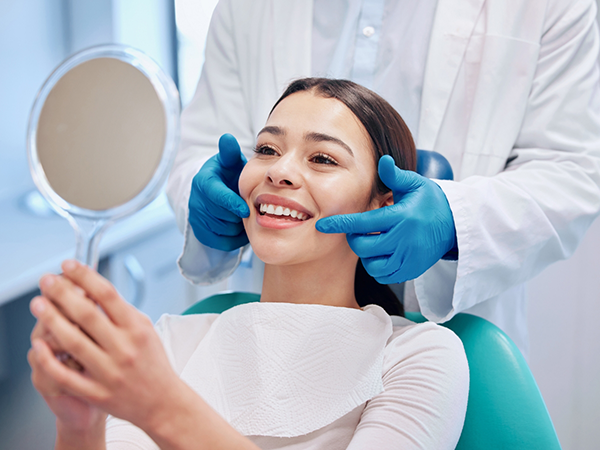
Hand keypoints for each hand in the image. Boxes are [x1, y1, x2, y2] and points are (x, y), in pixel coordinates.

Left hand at [28, 261, 184, 433]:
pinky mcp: (97, 392)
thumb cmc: (152, 363)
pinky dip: (50, 359)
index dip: (85, 276)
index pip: (108, 295)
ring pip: (73, 342)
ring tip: (38, 304)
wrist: (162, 402)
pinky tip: (38, 344)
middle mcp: (123, 348)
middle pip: (87, 315)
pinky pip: (66, 375)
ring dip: (52, 320)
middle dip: (63, 293)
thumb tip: (94, 290)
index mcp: (137, 329)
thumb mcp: (146, 330)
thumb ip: (122, 312)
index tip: (69, 265)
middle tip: (46, 281)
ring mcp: (109, 372)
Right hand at [189, 133, 249, 250]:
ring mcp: (196, 218)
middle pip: (222, 216)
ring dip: (238, 226)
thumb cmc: (228, 175)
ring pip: (223, 230)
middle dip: (238, 215)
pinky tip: (240, 227)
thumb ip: (230, 152)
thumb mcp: (230, 162)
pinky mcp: (200, 233)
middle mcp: (196, 200)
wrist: (216, 192)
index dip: (231, 204)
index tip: (246, 209)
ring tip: (245, 217)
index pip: (216, 196)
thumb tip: (227, 138)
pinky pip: (221, 242)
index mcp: (203, 182)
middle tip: (250, 210)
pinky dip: (234, 239)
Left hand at [316, 155, 456, 283]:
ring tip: (374, 241)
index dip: (340, 224)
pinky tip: (382, 253)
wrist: (455, 224)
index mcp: (401, 217)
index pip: (363, 223)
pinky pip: (384, 275)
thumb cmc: (430, 201)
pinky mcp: (412, 270)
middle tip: (360, 230)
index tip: (322, 225)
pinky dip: (377, 267)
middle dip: (355, 239)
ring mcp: (409, 258)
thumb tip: (383, 160)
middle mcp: (404, 240)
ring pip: (372, 265)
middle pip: (363, 247)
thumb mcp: (415, 184)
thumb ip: (395, 176)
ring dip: (366, 254)